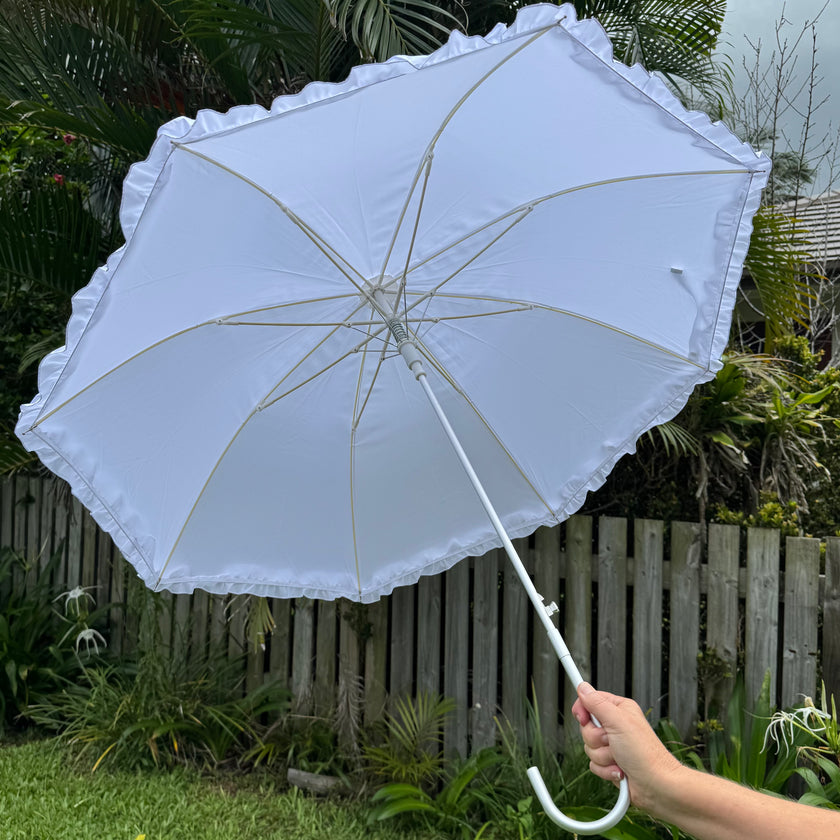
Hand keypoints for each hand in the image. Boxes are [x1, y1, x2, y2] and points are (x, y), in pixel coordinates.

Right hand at [572, 682, 681, 815]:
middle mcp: (615, 726)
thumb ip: (597, 703)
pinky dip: (606, 769)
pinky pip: (594, 764)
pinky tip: (620, 769)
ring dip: (603, 756)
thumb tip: (583, 687)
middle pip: (587, 727)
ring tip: (619, 757)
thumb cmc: (645, 753)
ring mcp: (613, 746)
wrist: (656, 786)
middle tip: (611, 740)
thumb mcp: (618, 721)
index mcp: (619, 710)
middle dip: (596, 739)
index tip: (583, 718)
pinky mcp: (611, 763)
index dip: (583, 709)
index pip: (590, 701)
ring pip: (589, 747)